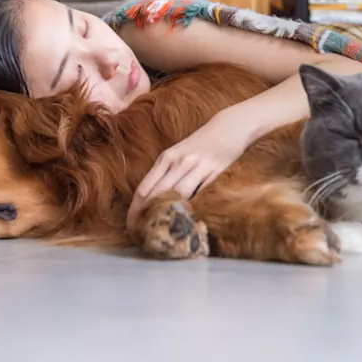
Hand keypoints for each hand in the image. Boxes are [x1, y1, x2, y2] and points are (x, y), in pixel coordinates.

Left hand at [126, 109, 253, 229]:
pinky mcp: (216, 171)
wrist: (230, 126)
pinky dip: (195, 207)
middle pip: (157, 194)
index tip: (131, 225)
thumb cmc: (202, 143)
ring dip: (169, 214)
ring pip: (177, 194)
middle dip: (147, 216)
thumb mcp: (179, 153)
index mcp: (166, 158)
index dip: (135, 210)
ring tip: (163, 231)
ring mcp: (198, 166)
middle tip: (143, 234)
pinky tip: (190, 220)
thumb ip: (167, 173)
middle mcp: (179, 162)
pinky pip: (202, 193)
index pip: (144, 188)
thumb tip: (153, 200)